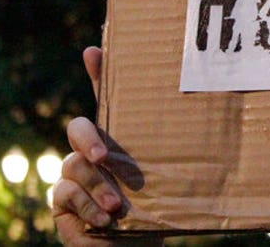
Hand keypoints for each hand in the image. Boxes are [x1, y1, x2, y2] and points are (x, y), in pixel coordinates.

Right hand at [51, 47, 161, 245]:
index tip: (95, 50)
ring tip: (116, 207)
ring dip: (96, 186)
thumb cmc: (155, 211)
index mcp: (118, 137)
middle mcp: (91, 150)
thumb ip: (175, 150)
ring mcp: (72, 174)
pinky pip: (63, 193)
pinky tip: (103, 220)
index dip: (98, 71)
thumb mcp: (169, 178)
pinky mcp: (61, 201)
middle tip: (104, 157)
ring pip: (72, 165)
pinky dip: (85, 206)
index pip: (106, 97)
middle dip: (88, 139)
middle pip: (78, 127)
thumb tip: (208, 119)